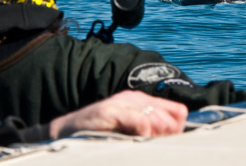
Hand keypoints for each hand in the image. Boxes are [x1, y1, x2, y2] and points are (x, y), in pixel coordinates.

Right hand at [49, 90, 187, 138]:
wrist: (67, 132)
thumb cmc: (99, 134)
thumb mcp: (129, 131)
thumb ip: (149, 131)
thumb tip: (174, 136)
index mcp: (142, 102)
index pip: (178, 112)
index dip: (179, 129)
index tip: (170, 142)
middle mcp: (135, 99)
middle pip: (170, 117)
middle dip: (170, 135)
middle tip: (161, 147)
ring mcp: (123, 103)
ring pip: (156, 118)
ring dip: (158, 135)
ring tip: (149, 144)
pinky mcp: (111, 111)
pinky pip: (138, 119)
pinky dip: (144, 131)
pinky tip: (141, 139)